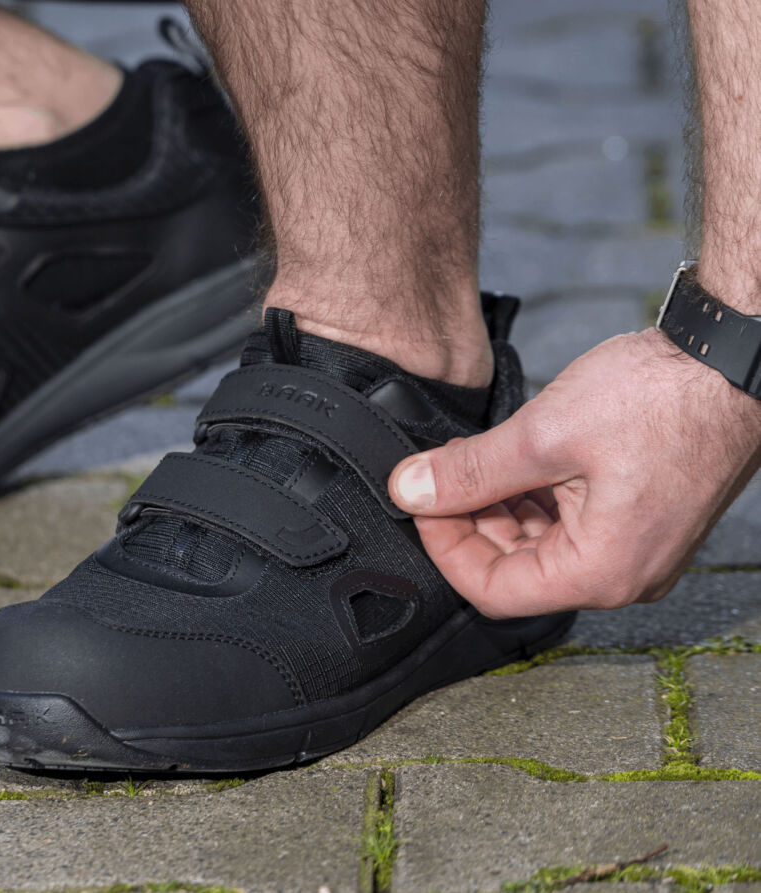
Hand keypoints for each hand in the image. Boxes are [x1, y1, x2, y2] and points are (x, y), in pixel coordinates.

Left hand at [387, 329, 760, 618]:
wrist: (731, 358)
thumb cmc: (660, 398)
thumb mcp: (543, 435)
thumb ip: (469, 471)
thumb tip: (407, 490)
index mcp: (600, 572)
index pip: (492, 590)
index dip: (443, 548)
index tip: (419, 503)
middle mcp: (623, 575)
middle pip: (515, 570)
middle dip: (469, 523)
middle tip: (438, 475)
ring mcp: (635, 550)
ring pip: (540, 546)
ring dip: (498, 507)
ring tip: (474, 458)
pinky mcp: (639, 520)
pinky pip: (571, 526)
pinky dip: (534, 498)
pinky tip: (513, 459)